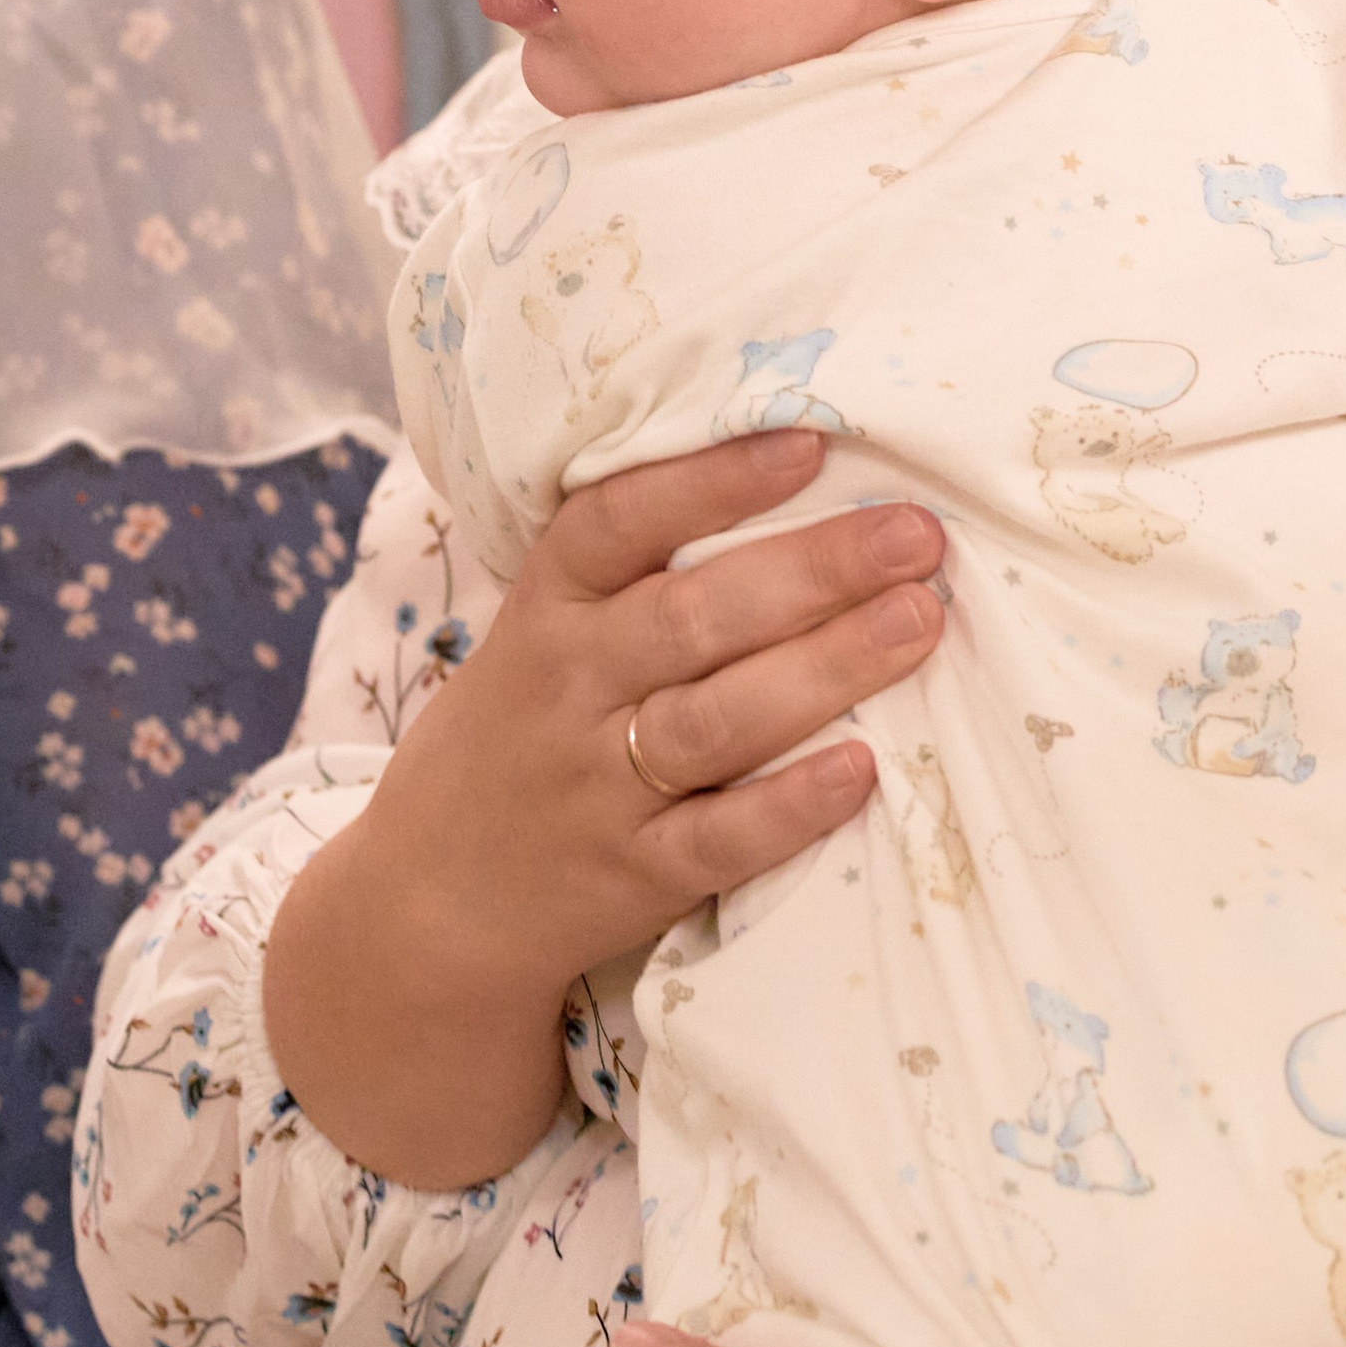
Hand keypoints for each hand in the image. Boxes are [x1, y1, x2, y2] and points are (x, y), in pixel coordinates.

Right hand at [264, 431, 944, 1187]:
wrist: (427, 903)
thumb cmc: (515, 738)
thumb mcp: (536, 636)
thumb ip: (629, 574)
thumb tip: (791, 478)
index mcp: (544, 610)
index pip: (616, 524)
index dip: (710, 481)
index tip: (808, 443)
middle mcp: (568, 688)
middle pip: (693, 618)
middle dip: (813, 569)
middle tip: (915, 535)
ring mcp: (597, 787)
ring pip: (717, 721)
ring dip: (825, 669)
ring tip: (918, 620)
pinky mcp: (632, 876)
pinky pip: (719, 840)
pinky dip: (789, 806)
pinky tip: (862, 770)